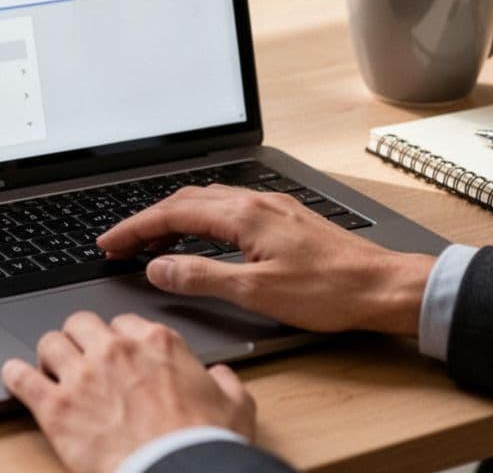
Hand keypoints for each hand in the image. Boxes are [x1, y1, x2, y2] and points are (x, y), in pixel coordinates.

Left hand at [2, 311, 254, 472]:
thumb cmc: (204, 443)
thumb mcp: (236, 407)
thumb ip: (226, 383)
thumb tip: (221, 376)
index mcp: (156, 343)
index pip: (125, 322)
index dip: (119, 338)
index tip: (118, 352)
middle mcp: (115, 350)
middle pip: (81, 323)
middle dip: (80, 338)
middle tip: (82, 357)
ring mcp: (82, 376)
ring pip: (50, 342)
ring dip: (50, 354)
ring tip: (51, 368)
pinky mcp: (56, 407)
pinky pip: (20, 377)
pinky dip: (15, 375)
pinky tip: (16, 377)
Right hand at [97, 185, 435, 334]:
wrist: (383, 286)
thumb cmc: (329, 292)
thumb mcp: (256, 292)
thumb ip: (201, 277)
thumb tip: (159, 268)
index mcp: (243, 215)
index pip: (172, 213)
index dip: (135, 228)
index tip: (108, 242)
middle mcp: (255, 202)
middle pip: (185, 200)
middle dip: (146, 219)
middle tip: (119, 242)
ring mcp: (271, 206)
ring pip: (207, 200)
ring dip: (172, 215)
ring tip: (150, 239)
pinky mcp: (284, 217)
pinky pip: (228, 206)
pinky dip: (200, 217)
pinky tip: (202, 234)